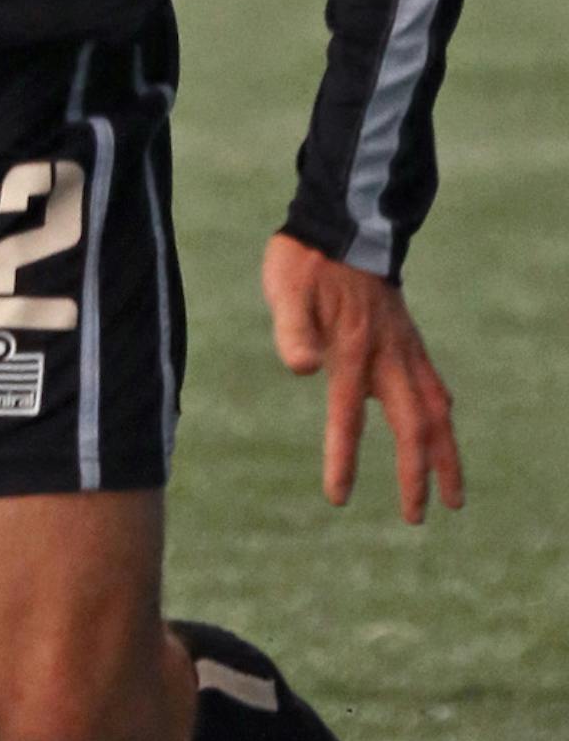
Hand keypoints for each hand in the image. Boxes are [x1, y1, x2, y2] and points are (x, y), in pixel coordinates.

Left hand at [261, 232, 462, 523]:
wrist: (341, 223)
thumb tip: (302, 369)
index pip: (349, 416)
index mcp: (355, 349)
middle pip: (414, 425)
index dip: (344, 458)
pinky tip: (443, 426)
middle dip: (417, 473)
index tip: (339, 497)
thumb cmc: (305, 262)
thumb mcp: (285, 292)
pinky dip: (441, 414)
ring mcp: (404, 347)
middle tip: (417, 517)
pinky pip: (433, 384)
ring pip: (436, 410)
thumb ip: (292, 331)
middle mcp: (389, 354)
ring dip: (445, 454)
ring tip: (453, 495)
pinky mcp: (407, 338)